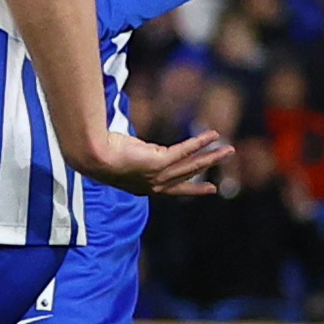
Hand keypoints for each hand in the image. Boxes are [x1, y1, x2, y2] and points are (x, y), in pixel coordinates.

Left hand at [65, 126, 231, 199]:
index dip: (191, 188)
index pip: (172, 188)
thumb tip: (139, 146)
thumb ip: (137, 155)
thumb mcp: (124, 158)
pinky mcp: (159, 161)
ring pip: (192, 165)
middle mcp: (154, 184)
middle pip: (187, 178)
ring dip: (212, 156)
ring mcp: (158, 175)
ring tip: (229, 150)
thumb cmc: (101, 155)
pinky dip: (200, 142)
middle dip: (207, 173)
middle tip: (218, 183)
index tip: (208, 189)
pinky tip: (213, 134)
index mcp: (144, 186)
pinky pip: (185, 150)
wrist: (93, 156)